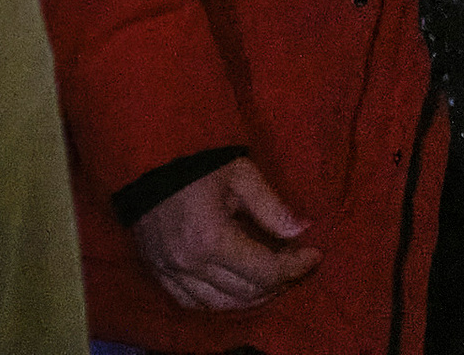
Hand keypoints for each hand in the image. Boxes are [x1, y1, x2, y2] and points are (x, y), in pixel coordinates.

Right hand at [131, 157, 319, 310]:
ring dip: (251, 298)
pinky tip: (235, 290)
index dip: (294, 266)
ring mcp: (171, 273)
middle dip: (278, 283)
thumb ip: (272, 206)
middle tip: (297, 266)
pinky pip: (192, 302)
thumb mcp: (241, 173)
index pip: (264, 270)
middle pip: (245, 292)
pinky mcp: (158, 273)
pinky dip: (218, 302)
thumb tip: (302, 229)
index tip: (314, 254)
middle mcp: (191, 265)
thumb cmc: (198, 161)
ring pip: (219, 305)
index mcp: (212, 239)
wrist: (148, 159)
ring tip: (273, 280)